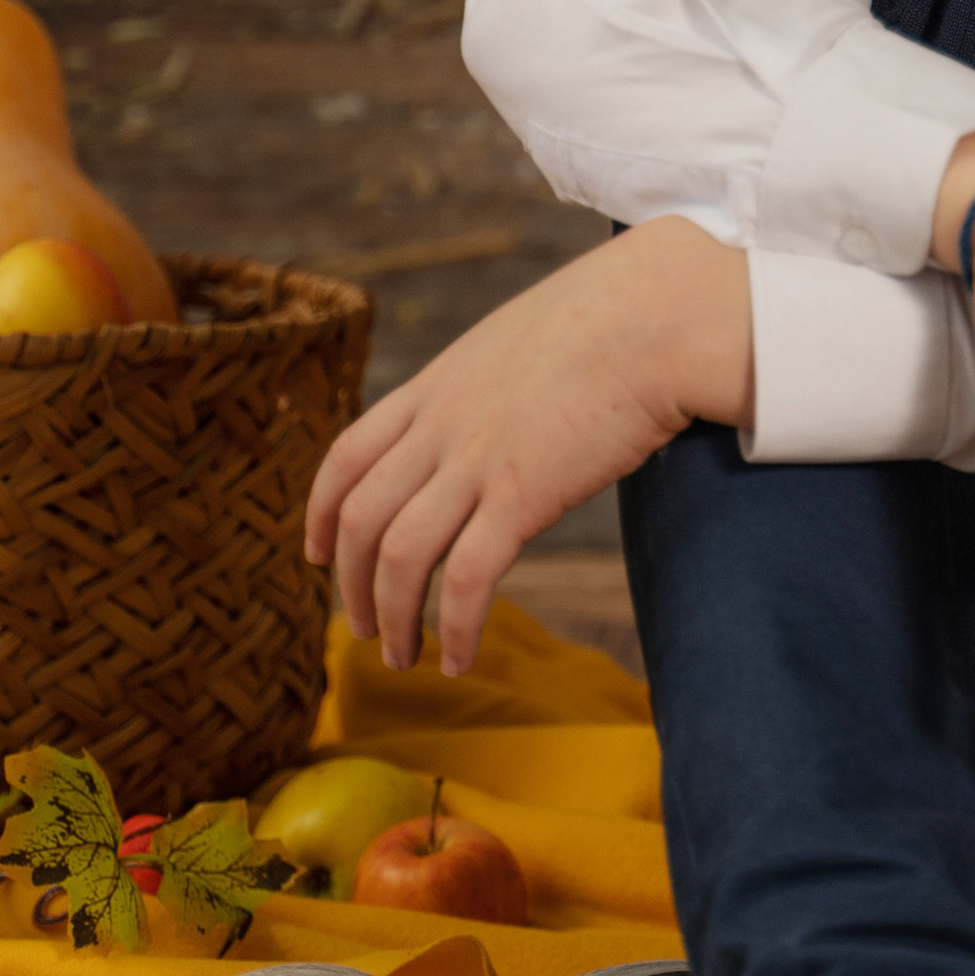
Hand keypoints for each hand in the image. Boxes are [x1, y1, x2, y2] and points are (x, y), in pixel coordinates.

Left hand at [305, 219, 752, 674]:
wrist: (655, 317)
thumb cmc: (610, 324)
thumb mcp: (519, 346)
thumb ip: (490, 387)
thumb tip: (504, 415)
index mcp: (435, 389)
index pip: (348, 457)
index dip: (321, 513)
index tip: (319, 555)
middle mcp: (440, 427)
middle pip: (361, 518)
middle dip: (352, 586)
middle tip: (364, 629)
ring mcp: (476, 460)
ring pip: (400, 556)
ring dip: (393, 617)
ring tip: (403, 656)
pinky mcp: (523, 494)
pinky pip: (468, 579)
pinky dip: (456, 627)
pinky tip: (459, 658)